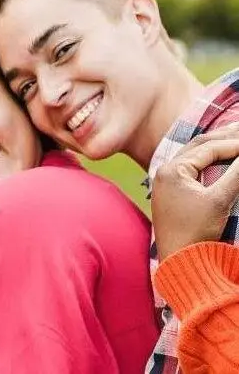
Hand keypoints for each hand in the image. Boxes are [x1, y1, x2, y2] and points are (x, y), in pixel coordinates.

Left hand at [151, 123, 238, 259]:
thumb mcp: (219, 200)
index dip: (235, 142)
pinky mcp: (173, 192)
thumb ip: (237, 174)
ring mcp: (167, 181)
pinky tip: (224, 156)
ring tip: (238, 136)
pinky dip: (211, 159)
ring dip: (218, 145)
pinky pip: (194, 167)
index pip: (208, 147)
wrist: (179, 261)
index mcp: (171, 170)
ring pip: (196, 155)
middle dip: (226, 137)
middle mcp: (165, 171)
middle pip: (200, 146)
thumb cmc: (195, 232)